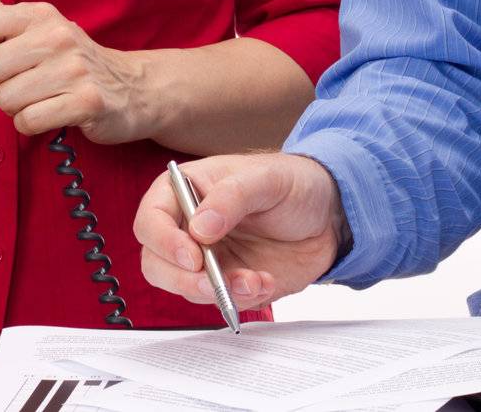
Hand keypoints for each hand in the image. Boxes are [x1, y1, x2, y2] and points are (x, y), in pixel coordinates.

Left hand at [0, 0, 154, 142]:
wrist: (133, 86)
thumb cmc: (73, 59)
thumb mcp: (39, 28)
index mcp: (38, 14)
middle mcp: (56, 35)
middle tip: (19, 87)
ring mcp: (73, 67)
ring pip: (5, 101)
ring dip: (14, 109)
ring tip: (41, 98)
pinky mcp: (86, 101)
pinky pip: (27, 122)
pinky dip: (32, 125)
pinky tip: (53, 113)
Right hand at [134, 153, 349, 311]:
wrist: (329, 214)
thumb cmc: (294, 182)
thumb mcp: (268, 179)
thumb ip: (232, 197)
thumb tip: (199, 228)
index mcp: (189, 191)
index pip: (151, 218)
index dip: (162, 240)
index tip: (191, 255)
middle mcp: (189, 227)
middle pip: (156, 262)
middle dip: (182, 278)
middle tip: (211, 281)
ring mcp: (207, 258)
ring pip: (184, 288)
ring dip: (216, 292)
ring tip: (253, 280)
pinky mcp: (228, 282)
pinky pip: (219, 301)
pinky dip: (240, 300)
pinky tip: (265, 282)